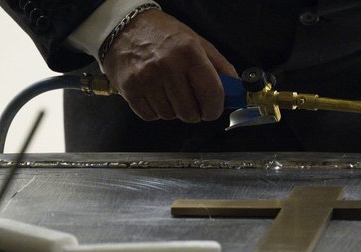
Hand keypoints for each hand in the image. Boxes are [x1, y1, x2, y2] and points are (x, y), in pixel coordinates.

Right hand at [101, 9, 237, 122]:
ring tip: (168, 91)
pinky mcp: (130, 90)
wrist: (125, 27)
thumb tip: (236, 90)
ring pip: (170, 116)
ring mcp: (146, 79)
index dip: (215, 109)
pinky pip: (151, 116)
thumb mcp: (197, 42)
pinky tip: (154, 94)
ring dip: (173, 110)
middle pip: (189, 112)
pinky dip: (155, 111)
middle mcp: (167, 66)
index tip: (212, 110)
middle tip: (189, 101)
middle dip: (193, 112)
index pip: (212, 94)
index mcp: (189, 52)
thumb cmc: (164, 35)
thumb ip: (219, 67)